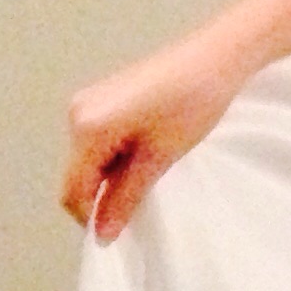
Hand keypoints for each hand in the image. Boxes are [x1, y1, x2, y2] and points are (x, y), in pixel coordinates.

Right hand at [63, 40, 244, 241]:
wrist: (218, 56)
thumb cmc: (193, 101)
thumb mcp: (159, 158)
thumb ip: (125, 198)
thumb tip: (103, 233)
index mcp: (87, 127)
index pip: (73, 191)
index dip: (92, 217)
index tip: (121, 231)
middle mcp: (77, 112)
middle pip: (79, 175)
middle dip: (106, 192)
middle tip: (149, 189)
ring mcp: (88, 101)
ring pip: (90, 159)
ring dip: (115, 173)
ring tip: (156, 161)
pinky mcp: (103, 97)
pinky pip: (98, 140)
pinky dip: (118, 154)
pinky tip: (150, 146)